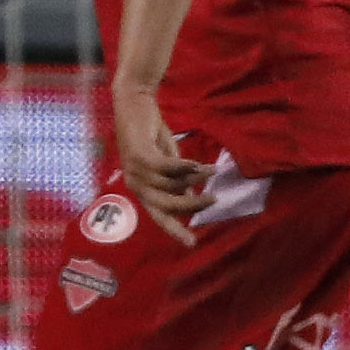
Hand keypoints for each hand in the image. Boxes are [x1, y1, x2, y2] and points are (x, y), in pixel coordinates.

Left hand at [108, 84, 204, 246]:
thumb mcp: (167, 163)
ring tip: (211, 170)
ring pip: (172, 186)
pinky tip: (201, 165)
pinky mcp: (140, 155)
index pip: (158, 216)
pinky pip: (169, 168)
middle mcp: (135, 183)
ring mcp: (135, 170)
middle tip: (214, 199)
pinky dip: (187, 167)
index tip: (192, 244)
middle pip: (167, 206)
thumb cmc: (151, 136)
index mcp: (141, 189)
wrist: (135, 105)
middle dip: (193, 205)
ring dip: (195, 179)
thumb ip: (176, 183)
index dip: (175, 231)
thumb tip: (191, 201)